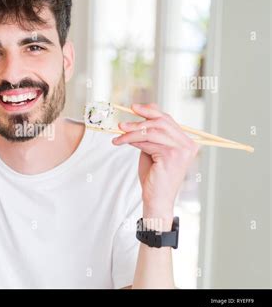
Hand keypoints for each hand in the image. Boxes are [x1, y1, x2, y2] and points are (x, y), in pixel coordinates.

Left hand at [112, 103, 198, 229]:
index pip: (167, 119)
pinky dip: (133, 140)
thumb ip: (150, 133)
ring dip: (132, 132)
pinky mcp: (172, 156)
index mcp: (186, 141)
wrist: (156, 199)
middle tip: (122, 123)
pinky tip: (122, 142)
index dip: (150, 111)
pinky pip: (148, 142)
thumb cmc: (154, 176)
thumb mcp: (151, 149)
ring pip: (153, 132)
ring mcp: (182, 150)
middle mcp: (188, 144)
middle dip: (139, 120)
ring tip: (118, 135)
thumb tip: (142, 111)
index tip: (133, 108)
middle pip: (161, 122)